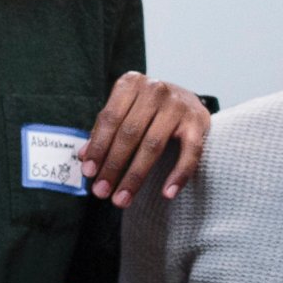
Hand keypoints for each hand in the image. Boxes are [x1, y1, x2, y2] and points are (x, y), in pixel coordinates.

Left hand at [78, 71, 209, 208]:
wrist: (186, 99)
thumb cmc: (144, 110)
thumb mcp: (122, 113)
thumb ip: (102, 133)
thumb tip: (83, 157)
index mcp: (131, 84)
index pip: (109, 119)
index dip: (98, 148)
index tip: (88, 173)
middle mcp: (156, 90)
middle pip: (129, 134)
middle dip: (113, 167)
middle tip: (101, 192)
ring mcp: (179, 105)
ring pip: (153, 145)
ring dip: (136, 176)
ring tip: (122, 199)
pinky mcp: (199, 121)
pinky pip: (190, 153)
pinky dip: (179, 174)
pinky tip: (167, 194)